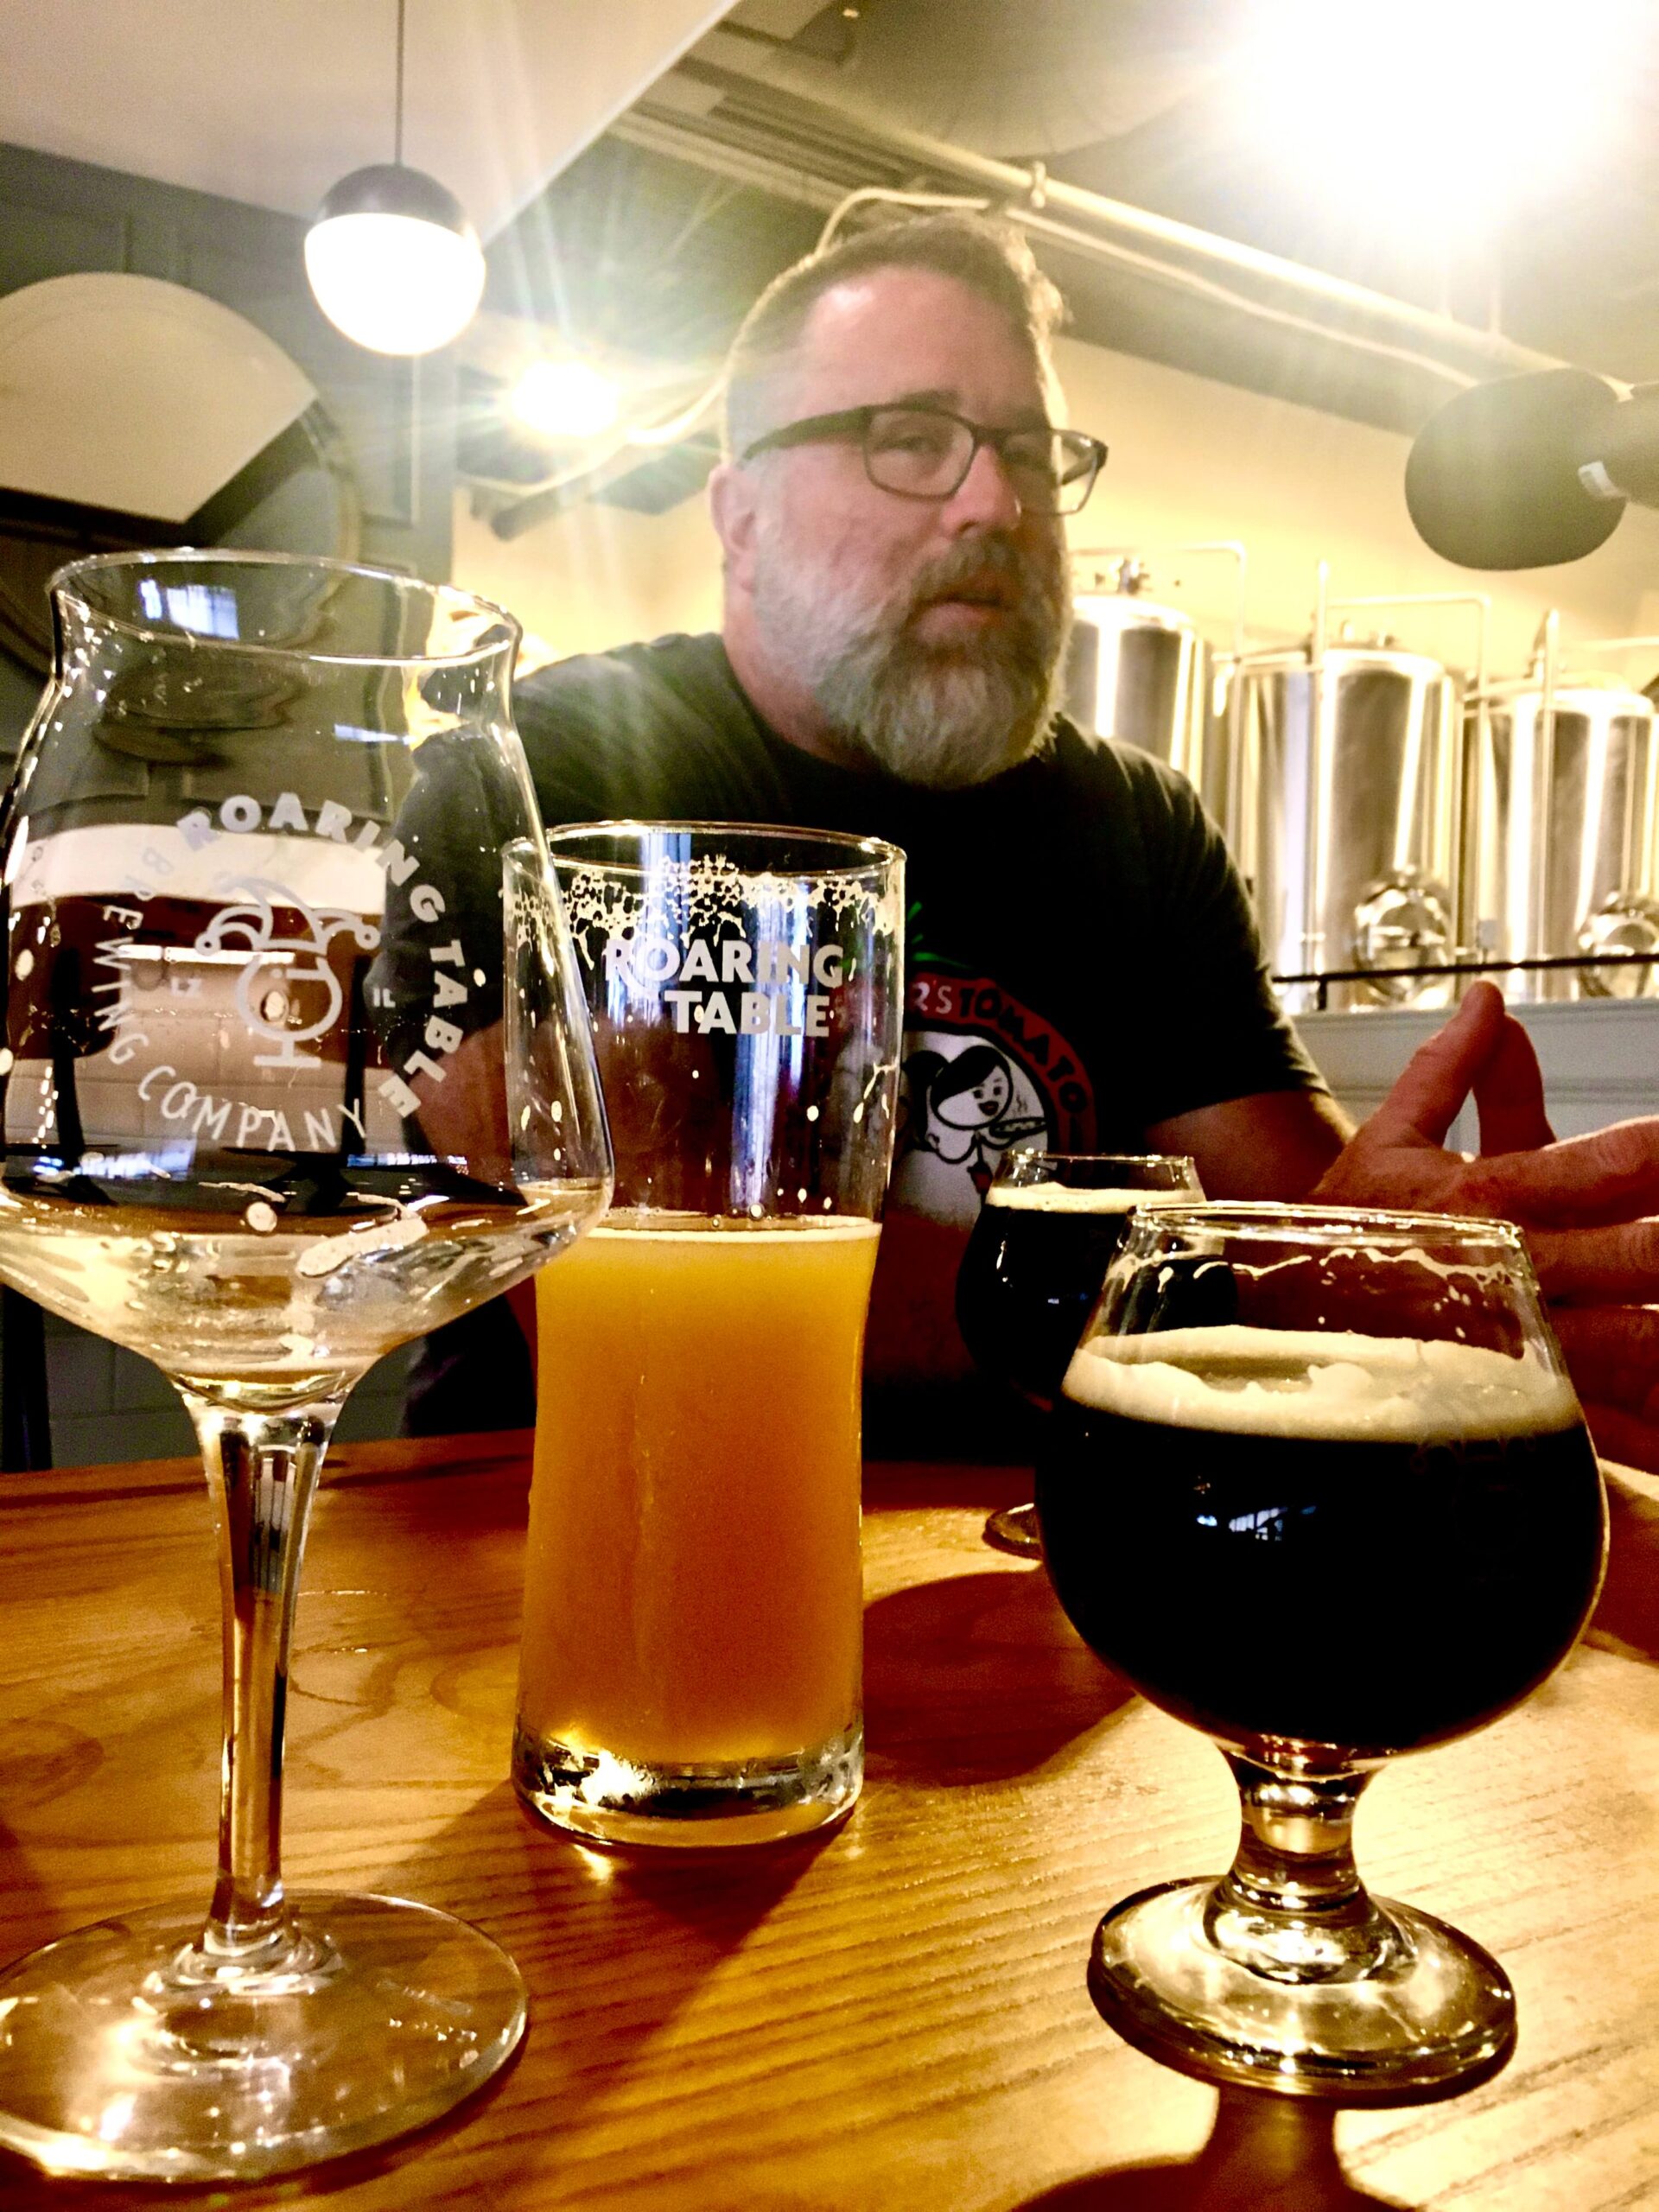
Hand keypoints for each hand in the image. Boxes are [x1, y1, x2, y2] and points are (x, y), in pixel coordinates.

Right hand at [1312, 981, 1658, 1470]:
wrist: (1276, 1319)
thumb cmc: (1347, 1232)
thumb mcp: (1390, 1137)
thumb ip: (1451, 1068)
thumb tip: (1491, 999)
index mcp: (1491, 1196)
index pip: (1611, 1162)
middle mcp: (1516, 1267)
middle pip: (1643, 1254)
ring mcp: (1523, 1342)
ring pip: (1637, 1344)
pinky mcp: (1519, 1400)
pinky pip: (1606, 1417)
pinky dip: (1643, 1413)